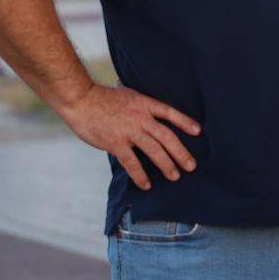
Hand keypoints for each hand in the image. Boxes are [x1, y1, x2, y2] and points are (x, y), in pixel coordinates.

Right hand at [60, 84, 200, 189]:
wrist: (81, 100)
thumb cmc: (102, 97)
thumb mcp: (128, 94)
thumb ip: (141, 105)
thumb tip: (151, 112)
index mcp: (144, 103)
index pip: (170, 112)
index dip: (185, 122)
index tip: (198, 131)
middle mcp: (140, 117)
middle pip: (166, 136)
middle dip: (181, 152)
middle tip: (191, 166)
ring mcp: (129, 131)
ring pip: (154, 150)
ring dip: (166, 164)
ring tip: (175, 176)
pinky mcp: (115, 143)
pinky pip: (131, 162)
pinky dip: (140, 175)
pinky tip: (146, 184)